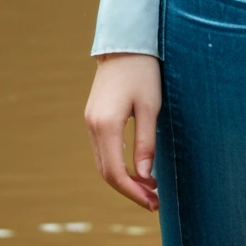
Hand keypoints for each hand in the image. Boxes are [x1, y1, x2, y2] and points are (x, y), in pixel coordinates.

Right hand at [84, 54, 161, 210]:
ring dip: (124, 179)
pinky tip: (137, 168)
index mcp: (106, 125)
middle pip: (107, 172)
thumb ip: (146, 142)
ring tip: (150, 188)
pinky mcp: (94, 117)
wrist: (125, 43)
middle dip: (130, 190)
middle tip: (154, 201)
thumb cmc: (143, 71)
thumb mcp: (151, 106)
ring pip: (104, 163)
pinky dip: (118, 164)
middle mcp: (93, 127)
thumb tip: (146, 176)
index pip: (116, 173)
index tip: (153, 202)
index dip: (133, 192)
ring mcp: (90, 122)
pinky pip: (103, 150)